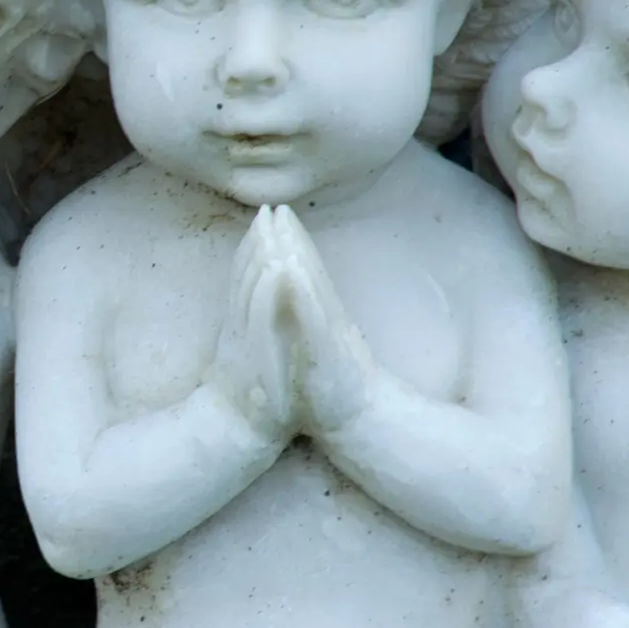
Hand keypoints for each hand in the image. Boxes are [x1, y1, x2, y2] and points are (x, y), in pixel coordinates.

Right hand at [208, 207, 294, 441]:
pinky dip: (268, 290)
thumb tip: (250, 306)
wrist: (236, 433)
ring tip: (271, 229)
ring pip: (251, 291)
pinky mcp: (255, 354)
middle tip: (268, 209)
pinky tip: (277, 268)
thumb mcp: (242, 355)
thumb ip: (246, 328)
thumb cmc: (247, 396)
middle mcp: (239, 327)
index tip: (264, 216)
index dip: (252, 245)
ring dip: (260, 258)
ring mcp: (245, 340)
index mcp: (238, 325)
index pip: (243, 277)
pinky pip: (261, 317)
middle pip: (246, 277)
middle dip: (257, 241)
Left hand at [272, 206, 377, 433]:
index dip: (286, 240)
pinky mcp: (326, 348)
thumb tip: (291, 298)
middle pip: (304, 268)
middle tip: (273, 206)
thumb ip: (303, 321)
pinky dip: (301, 291)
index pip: (299, 270)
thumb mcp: (312, 346)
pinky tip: (291, 270)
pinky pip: (312, 316)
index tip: (271, 213)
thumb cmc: (329, 385)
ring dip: (294, 253)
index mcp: (316, 316)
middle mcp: (324, 317)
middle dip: (288, 236)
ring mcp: (326, 331)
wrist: (357, 421)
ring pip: (308, 284)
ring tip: (280, 225)